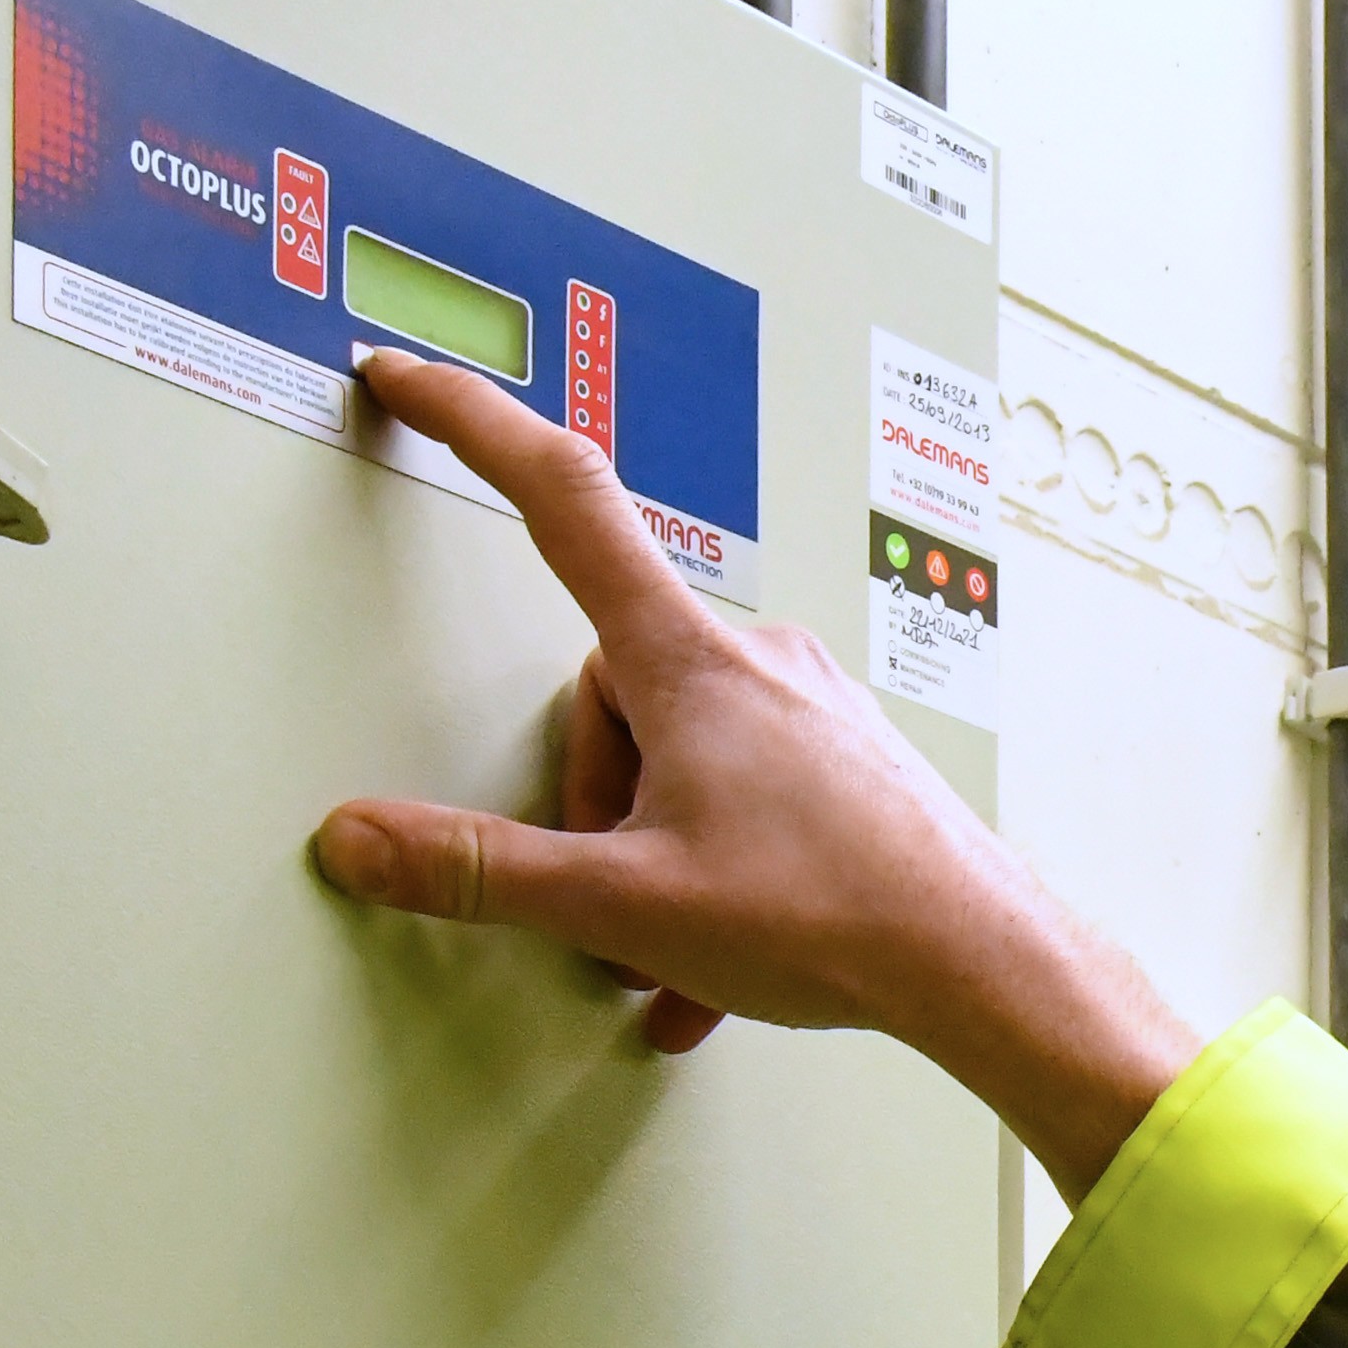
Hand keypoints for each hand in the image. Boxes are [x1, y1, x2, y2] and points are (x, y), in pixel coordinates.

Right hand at [310, 345, 1200, 1194]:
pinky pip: (741, 789)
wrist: (985, 962)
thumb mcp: (625, 904)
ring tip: (684, 943)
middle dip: (592, 790)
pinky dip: (712, 874)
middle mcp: (752, 657)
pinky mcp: (843, 751)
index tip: (409, 381)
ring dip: (654, 847)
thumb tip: (362, 839)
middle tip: (621, 886)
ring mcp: (806, 701)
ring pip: (676, 747)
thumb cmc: (834, 917)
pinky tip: (717, 966)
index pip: (557, 497)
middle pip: (609, 684)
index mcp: (685, 661)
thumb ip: (480, 869)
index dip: (470, 426)